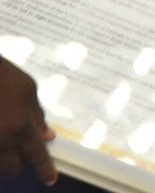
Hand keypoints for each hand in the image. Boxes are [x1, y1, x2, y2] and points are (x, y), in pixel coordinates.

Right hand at [0, 56, 55, 183]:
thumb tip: (47, 136)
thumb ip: (37, 115)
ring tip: (8, 135)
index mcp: (20, 125)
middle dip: (19, 164)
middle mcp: (1, 138)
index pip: (36, 155)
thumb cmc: (2, 75)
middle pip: (12, 167)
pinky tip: (1, 129)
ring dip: (4, 156)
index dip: (44, 169)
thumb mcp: (28, 90)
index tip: (50, 179)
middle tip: (23, 153)